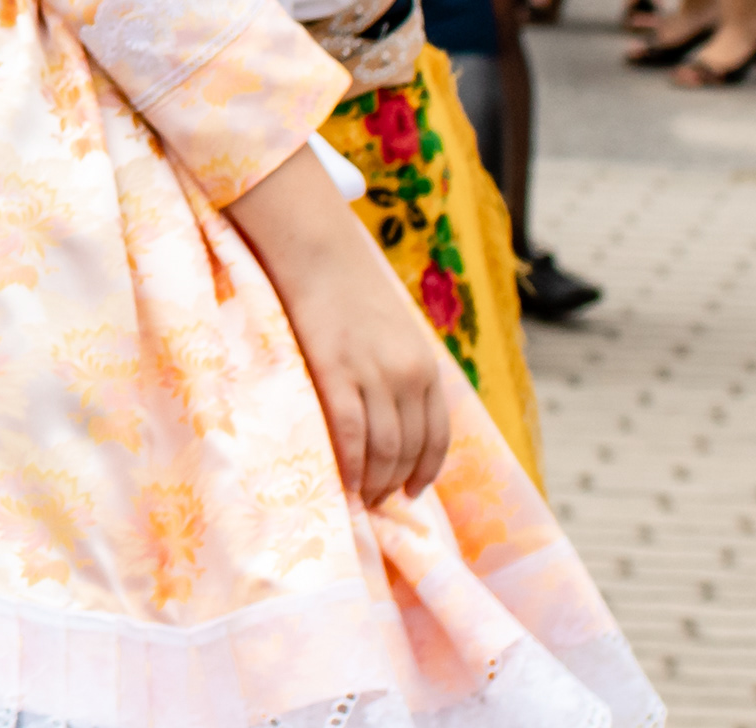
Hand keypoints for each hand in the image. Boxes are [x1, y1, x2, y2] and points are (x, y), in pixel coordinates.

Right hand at [225, 148, 457, 505]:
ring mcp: (372, 374)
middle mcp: (408, 375)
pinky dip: (351, 465)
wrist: (319, 252)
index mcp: (426, 367)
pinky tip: (344, 482)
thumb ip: (400, 371)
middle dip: (396, 482)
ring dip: (375, 482)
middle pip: (410, 448)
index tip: (411, 491)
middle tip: (378, 503)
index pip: (437, 436)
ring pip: (384, 449)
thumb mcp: (393, 333)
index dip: (426, 471)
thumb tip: (394, 416)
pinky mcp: (335, 372)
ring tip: (360, 497)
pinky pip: (350, 434)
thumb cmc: (350, 291)